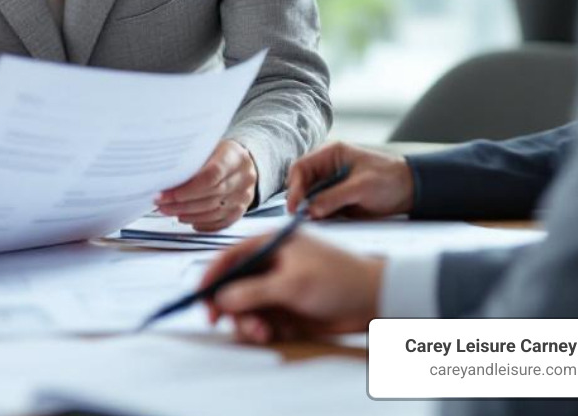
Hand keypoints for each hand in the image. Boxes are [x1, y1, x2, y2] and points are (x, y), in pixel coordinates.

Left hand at [155, 139, 257, 230]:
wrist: (243, 161)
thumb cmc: (219, 152)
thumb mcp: (207, 147)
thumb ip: (192, 161)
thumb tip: (165, 177)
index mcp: (235, 157)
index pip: (210, 176)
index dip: (186, 189)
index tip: (165, 194)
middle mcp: (243, 178)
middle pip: (210, 196)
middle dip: (181, 203)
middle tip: (161, 204)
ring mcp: (244, 196)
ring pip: (214, 212)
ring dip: (188, 215)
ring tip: (169, 211)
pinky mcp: (241, 210)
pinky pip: (221, 221)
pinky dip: (202, 223)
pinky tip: (186, 219)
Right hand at [200, 232, 382, 343]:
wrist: (376, 300)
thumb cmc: (340, 279)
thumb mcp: (292, 284)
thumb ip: (254, 292)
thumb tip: (223, 298)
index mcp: (270, 245)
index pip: (230, 257)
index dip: (212, 277)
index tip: (201, 297)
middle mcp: (271, 264)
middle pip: (234, 286)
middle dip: (231, 307)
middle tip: (230, 323)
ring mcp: (279, 287)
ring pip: (247, 307)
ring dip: (248, 321)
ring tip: (262, 332)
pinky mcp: (288, 308)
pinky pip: (263, 320)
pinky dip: (264, 329)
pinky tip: (275, 333)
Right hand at [286, 142, 413, 218]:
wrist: (413, 191)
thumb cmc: (390, 179)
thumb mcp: (361, 187)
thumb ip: (334, 197)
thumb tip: (310, 210)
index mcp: (330, 154)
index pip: (301, 167)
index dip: (294, 186)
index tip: (294, 205)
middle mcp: (327, 168)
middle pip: (301, 183)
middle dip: (299, 200)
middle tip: (299, 217)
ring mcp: (331, 185)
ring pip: (309, 198)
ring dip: (308, 209)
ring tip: (310, 222)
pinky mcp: (337, 200)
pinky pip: (321, 208)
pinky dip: (318, 216)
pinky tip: (320, 222)